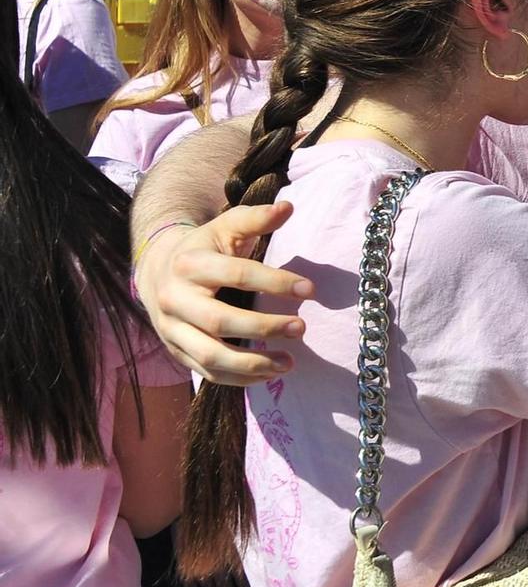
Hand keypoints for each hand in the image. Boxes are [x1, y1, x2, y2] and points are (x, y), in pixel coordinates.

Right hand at [136, 203, 313, 383]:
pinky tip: (269, 374)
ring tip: (290, 363)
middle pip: (219, 321)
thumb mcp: (226, 227)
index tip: (310, 290)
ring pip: (209, 355)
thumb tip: (288, 208)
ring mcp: (171, 329)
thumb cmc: (205, 248)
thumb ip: (255, 219)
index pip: (236, 275)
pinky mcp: (175, 351)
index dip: (274, 282)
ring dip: (251, 364)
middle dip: (263, 328)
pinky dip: (238, 379)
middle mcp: (175, 299)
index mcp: (190, 264)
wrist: (157, 270)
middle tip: (302, 328)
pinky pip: (205, 373)